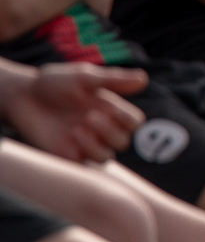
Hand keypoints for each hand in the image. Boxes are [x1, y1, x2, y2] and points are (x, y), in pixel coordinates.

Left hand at [1, 63, 145, 162]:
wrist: (23, 96)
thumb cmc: (53, 83)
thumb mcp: (85, 77)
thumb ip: (115, 80)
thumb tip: (144, 79)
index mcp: (108, 110)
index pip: (134, 122)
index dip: (127, 117)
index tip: (108, 105)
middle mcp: (99, 128)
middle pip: (124, 141)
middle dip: (110, 129)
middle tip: (89, 115)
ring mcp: (84, 143)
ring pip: (108, 156)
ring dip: (98, 142)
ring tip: (79, 127)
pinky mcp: (68, 155)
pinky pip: (87, 164)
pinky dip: (86, 150)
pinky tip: (73, 136)